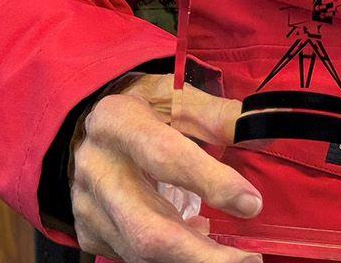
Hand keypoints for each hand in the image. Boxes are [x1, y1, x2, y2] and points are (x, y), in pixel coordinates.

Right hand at [69, 74, 263, 261]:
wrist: (83, 125)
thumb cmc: (139, 107)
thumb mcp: (174, 95)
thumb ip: (215, 115)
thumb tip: (257, 132)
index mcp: (117, 121)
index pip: (165, 157)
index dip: (211, 183)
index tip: (251, 203)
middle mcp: (96, 168)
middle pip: (148, 229)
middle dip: (201, 255)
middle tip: (247, 259)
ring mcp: (87, 206)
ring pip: (141, 252)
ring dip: (192, 259)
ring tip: (233, 256)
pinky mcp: (89, 231)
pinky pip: (133, 256)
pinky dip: (171, 256)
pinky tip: (196, 242)